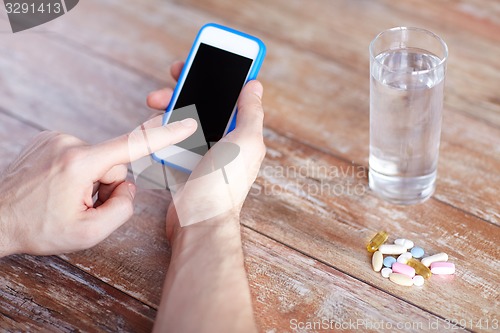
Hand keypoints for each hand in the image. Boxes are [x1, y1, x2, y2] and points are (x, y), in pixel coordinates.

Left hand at [0, 106, 196, 256]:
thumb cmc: (38, 228)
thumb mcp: (89, 233)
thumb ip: (123, 209)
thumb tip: (128, 187)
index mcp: (81, 164)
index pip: (133, 145)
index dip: (164, 134)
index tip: (186, 123)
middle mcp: (69, 143)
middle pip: (114, 163)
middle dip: (106, 185)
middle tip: (81, 205)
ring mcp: (56, 138)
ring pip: (97, 160)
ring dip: (89, 180)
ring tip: (64, 198)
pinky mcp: (48, 138)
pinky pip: (80, 155)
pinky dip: (76, 172)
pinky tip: (57, 187)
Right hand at [146, 62, 265, 239]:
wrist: (198, 221)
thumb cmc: (223, 184)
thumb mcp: (244, 142)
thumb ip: (250, 112)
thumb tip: (255, 84)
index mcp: (243, 133)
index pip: (234, 94)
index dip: (222, 74)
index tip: (204, 60)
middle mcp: (225, 140)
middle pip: (206, 101)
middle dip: (188, 84)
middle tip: (172, 74)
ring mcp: (204, 151)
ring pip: (186, 117)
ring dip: (170, 104)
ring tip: (154, 101)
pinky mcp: (184, 162)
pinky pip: (172, 137)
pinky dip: (163, 127)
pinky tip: (153, 122)